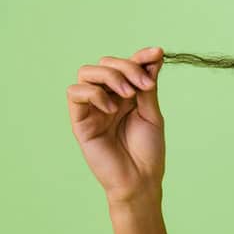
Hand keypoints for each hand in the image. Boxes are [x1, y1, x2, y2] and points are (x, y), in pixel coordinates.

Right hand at [66, 46, 165, 203]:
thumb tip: (154, 56)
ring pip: (87, 72)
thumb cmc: (148, 152)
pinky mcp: (79, 120)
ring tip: (129, 95)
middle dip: (127, 67)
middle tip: (145, 86)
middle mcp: (108, 98)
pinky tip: (112, 109)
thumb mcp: (152, 113)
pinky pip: (75, 93)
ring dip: (110, 76)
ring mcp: (92, 108)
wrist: (140, 180)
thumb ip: (147, 86)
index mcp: (127, 95)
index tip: (158, 53)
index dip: (140, 56)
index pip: (127, 66)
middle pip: (106, 63)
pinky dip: (94, 94)